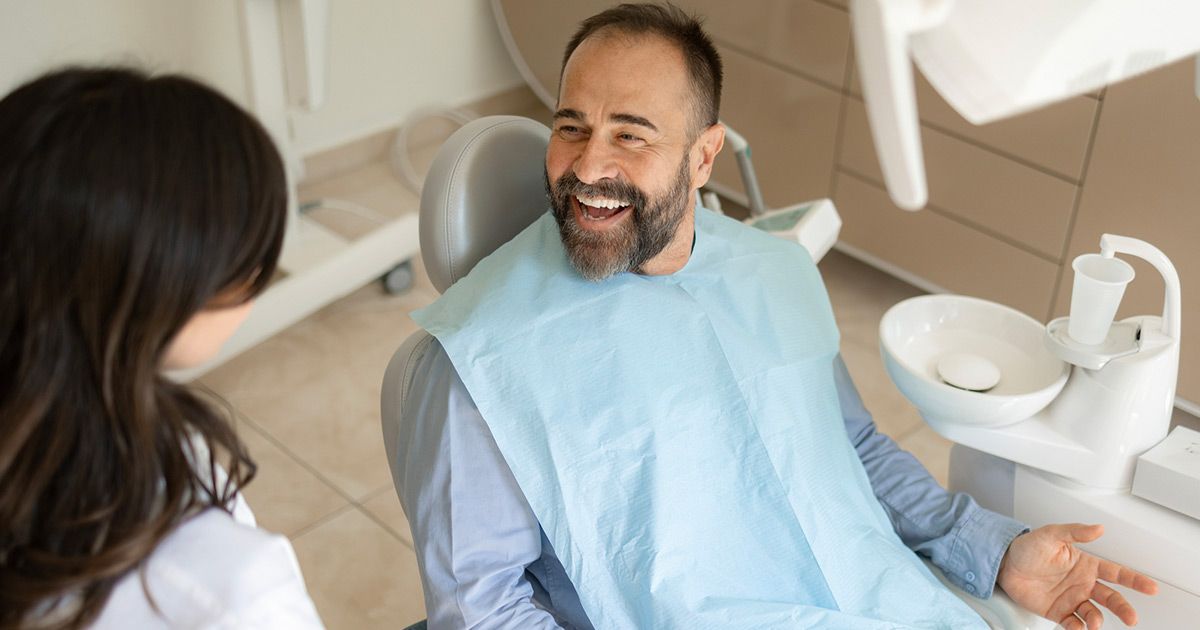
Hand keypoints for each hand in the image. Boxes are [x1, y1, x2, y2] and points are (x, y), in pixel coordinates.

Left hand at [997, 524, 1157, 628]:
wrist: (1005, 565)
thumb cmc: (1028, 548)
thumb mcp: (1050, 534)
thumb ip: (1074, 532)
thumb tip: (1098, 528)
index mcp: (1086, 565)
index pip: (1117, 573)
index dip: (1135, 580)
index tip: (1152, 587)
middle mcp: (1083, 584)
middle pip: (1111, 598)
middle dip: (1123, 608)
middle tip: (1132, 618)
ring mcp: (1072, 599)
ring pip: (1094, 614)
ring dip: (1097, 620)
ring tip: (1095, 623)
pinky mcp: (1059, 612)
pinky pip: (1073, 623)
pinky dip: (1078, 628)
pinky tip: (1079, 628)